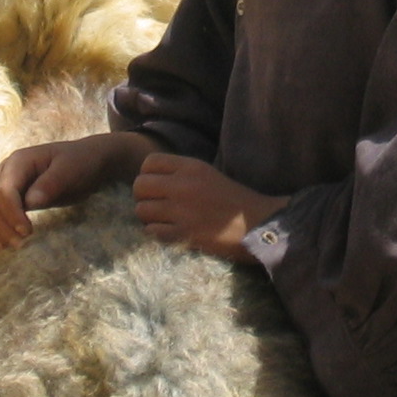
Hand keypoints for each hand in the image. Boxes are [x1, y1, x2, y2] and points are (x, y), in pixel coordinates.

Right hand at [0, 130, 154, 247]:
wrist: (87, 161)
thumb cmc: (80, 163)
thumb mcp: (70, 170)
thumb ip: (51, 184)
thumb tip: (30, 201)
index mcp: (18, 162)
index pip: (5, 191)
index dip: (11, 213)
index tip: (27, 232)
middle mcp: (6, 173)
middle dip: (1, 225)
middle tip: (19, 245)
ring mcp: (6, 185)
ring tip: (11, 247)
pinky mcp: (11, 199)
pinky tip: (4, 243)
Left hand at [134, 153, 288, 257]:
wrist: (257, 224)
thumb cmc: (234, 199)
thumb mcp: (208, 174)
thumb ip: (182, 173)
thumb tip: (151, 179)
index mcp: (191, 167)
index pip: (149, 163)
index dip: (148, 174)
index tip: (157, 185)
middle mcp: (183, 186)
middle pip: (139, 186)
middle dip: (143, 196)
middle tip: (156, 204)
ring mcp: (182, 211)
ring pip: (142, 210)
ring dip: (149, 216)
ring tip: (163, 219)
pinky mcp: (183, 234)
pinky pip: (152, 231)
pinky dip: (157, 232)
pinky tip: (171, 231)